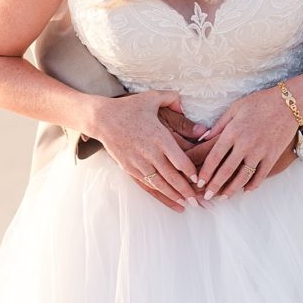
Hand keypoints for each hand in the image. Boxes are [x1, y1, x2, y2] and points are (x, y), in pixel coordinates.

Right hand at [91, 90, 199, 207]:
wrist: (103, 119)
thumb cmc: (129, 107)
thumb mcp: (152, 98)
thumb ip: (172, 99)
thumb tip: (186, 104)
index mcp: (160, 137)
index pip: (179, 160)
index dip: (191, 172)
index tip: (200, 179)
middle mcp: (150, 153)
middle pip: (172, 177)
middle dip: (186, 190)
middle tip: (199, 200)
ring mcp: (139, 163)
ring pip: (161, 184)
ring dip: (175, 195)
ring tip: (188, 204)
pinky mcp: (130, 169)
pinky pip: (148, 186)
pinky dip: (160, 196)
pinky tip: (171, 202)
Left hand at [198, 87, 299, 198]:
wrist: (289, 103)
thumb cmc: (260, 102)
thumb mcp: (236, 107)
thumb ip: (219, 124)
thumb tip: (203, 138)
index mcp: (233, 131)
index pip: (215, 157)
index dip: (205, 172)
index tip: (198, 182)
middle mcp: (245, 144)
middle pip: (226, 171)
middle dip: (214, 186)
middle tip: (206, 196)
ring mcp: (260, 152)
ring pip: (242, 177)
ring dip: (231, 190)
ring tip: (223, 197)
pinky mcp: (272, 156)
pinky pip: (260, 176)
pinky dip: (252, 185)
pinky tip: (245, 190)